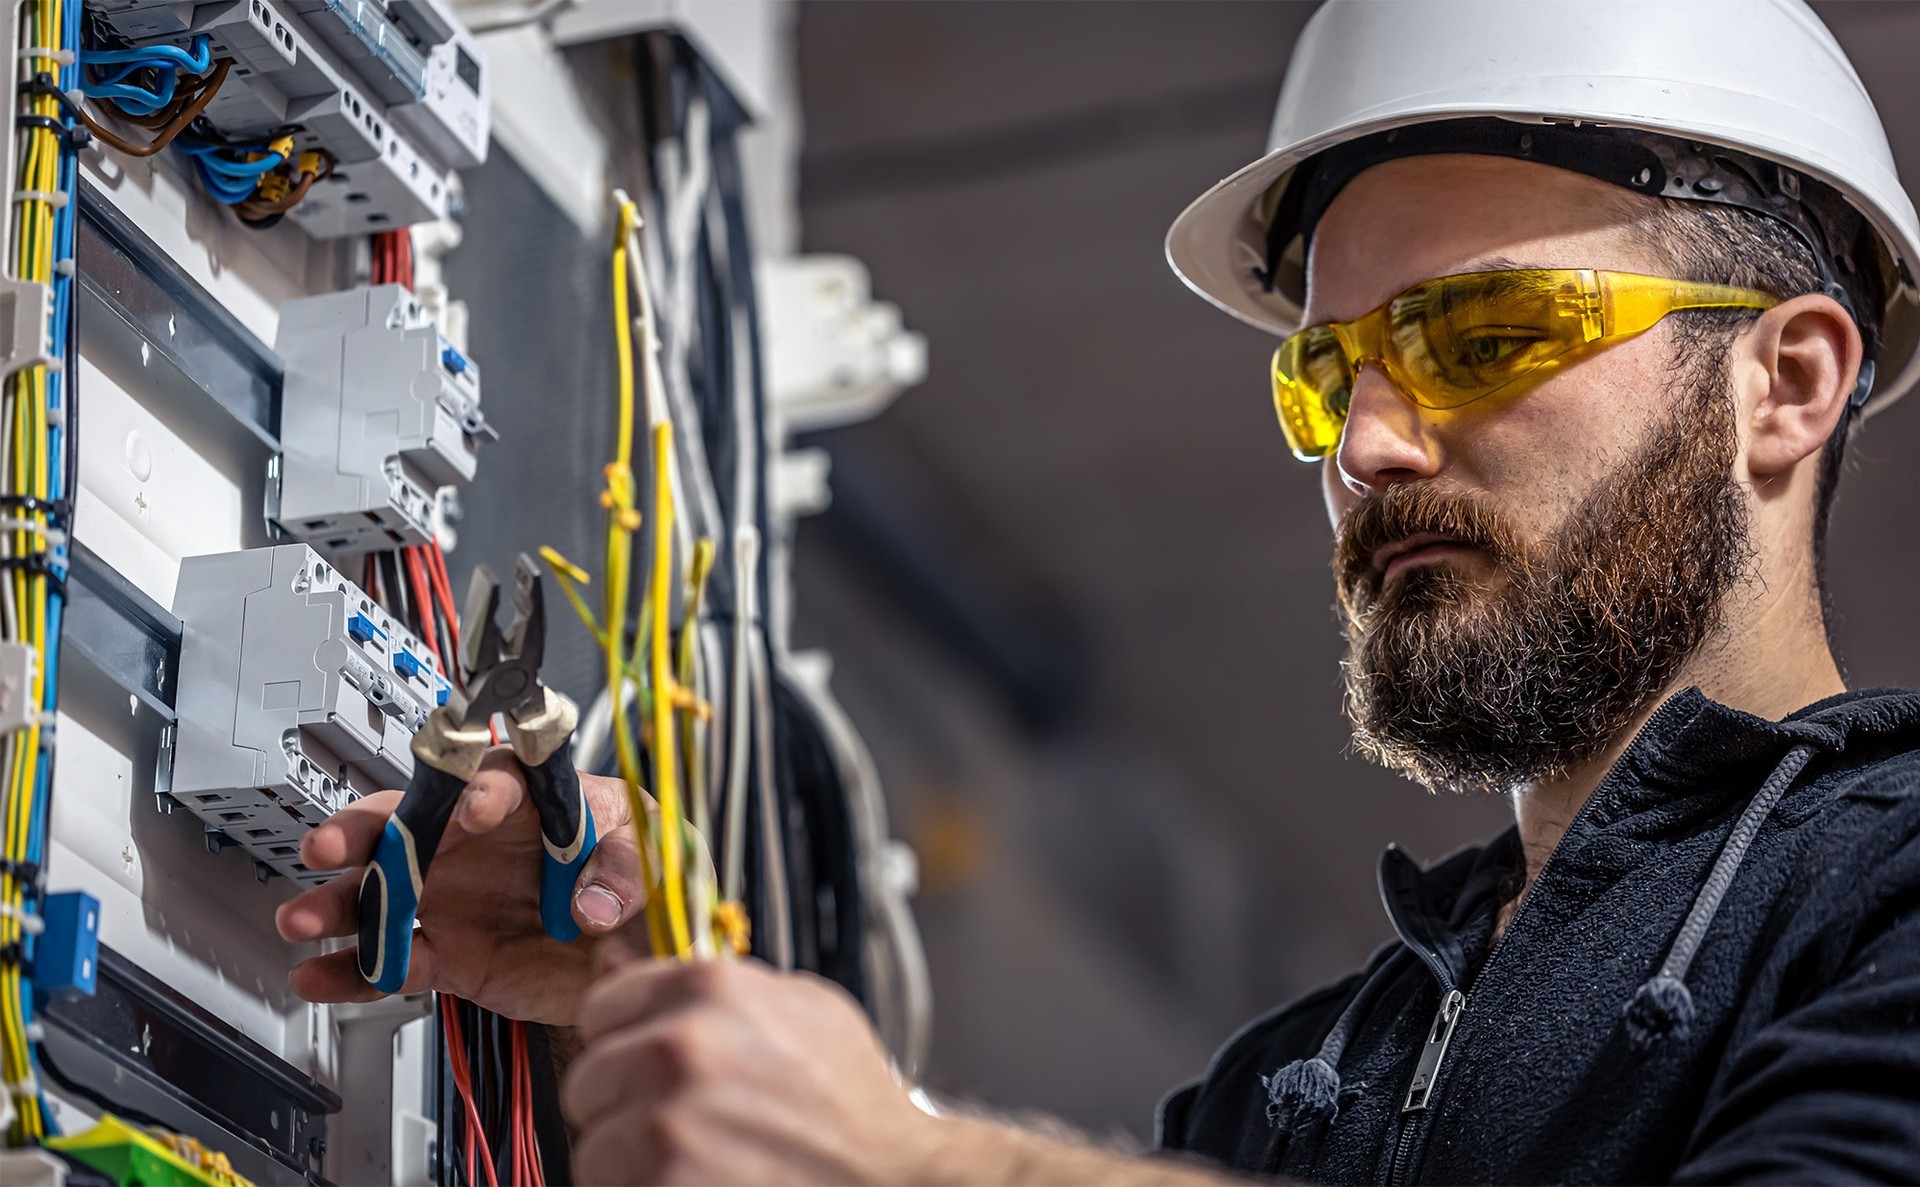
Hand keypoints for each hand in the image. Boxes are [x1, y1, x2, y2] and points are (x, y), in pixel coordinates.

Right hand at [275, 748, 652, 1025]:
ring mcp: (457, 898)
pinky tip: (319, 976)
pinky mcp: (452, 953)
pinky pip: (395, 960)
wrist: (639, 950)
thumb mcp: (653, 855)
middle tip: (330, 845)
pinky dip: (355, 971)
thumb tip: (592, 902)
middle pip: (409, 824)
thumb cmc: (641, 875)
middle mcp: (478, 843)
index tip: (474, 808)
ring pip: (384, 894)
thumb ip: (624, 870)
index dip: (481, 790)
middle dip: (364, 832)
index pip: (495, 779)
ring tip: (301, 918)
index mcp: (531, 800)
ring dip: (339, 905)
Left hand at [564, 942, 938, 1184]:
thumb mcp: (799, 1006)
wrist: (895, 1178)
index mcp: (709, 988)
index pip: (600, 1008)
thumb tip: (614, 961)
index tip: (648, 1065)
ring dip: (630, 1162)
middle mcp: (681, 1046)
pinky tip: (697, 1184)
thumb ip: (708, 984)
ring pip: (592, 1147)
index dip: (624, 1041)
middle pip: (586, 1080)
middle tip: (680, 1123)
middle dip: (623, 1105)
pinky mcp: (666, 1184)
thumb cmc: (850, 1099)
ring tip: (693, 1161)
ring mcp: (669, 1122)